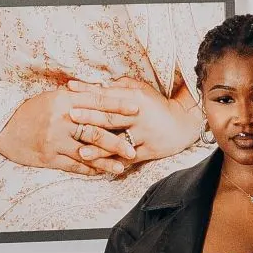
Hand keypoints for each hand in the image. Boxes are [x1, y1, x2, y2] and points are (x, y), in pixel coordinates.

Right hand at [0, 85, 135, 176]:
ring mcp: (55, 140)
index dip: (119, 105)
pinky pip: (74, 165)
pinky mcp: (49, 156)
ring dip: (106, 160)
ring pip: (87, 151)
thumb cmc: (32, 111)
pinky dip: (89, 168)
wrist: (4, 127)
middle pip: (96, 129)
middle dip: (118, 139)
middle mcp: (61, 119)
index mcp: (64, 100)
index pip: (97, 102)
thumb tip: (102, 92)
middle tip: (134, 147)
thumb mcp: (52, 98)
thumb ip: (77, 97)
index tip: (137, 109)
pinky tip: (101, 172)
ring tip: (123, 166)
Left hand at [66, 74, 202, 164]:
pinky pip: (128, 159)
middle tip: (70, 116)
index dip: (87, 91)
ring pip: (117, 141)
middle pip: (110, 117)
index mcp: (135, 98)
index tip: (69, 89)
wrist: (183, 124)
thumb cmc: (157, 104)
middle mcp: (138, 116)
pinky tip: (100, 167)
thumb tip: (97, 84)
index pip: (107, 94)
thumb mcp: (141, 90)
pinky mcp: (148, 151)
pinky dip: (114, 163)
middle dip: (89, 117)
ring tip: (81, 151)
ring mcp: (143, 135)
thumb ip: (120, 87)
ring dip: (98, 147)